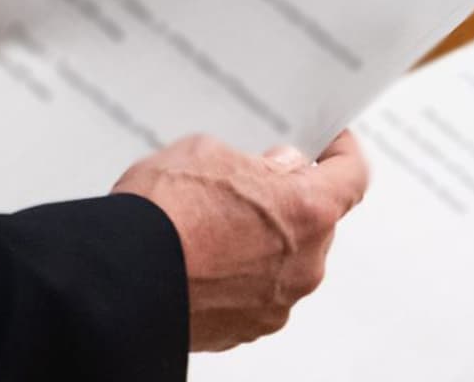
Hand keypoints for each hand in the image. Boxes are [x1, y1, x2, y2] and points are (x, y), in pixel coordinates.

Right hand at [111, 130, 367, 351]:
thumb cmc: (162, 213)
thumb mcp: (207, 152)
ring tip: (208, 225)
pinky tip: (200, 258)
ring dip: (261, 242)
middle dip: (287, 201)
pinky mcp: (245, 328)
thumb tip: (274, 171)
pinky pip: (254, 293)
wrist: (121, 277)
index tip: (335, 146)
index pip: (352, 175)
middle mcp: (304, 263)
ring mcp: (276, 302)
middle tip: (246, 185)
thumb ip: (255, 162)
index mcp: (307, 211)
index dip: (343, 153)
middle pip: (315, 222)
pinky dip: (237, 276)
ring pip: (283, 261)